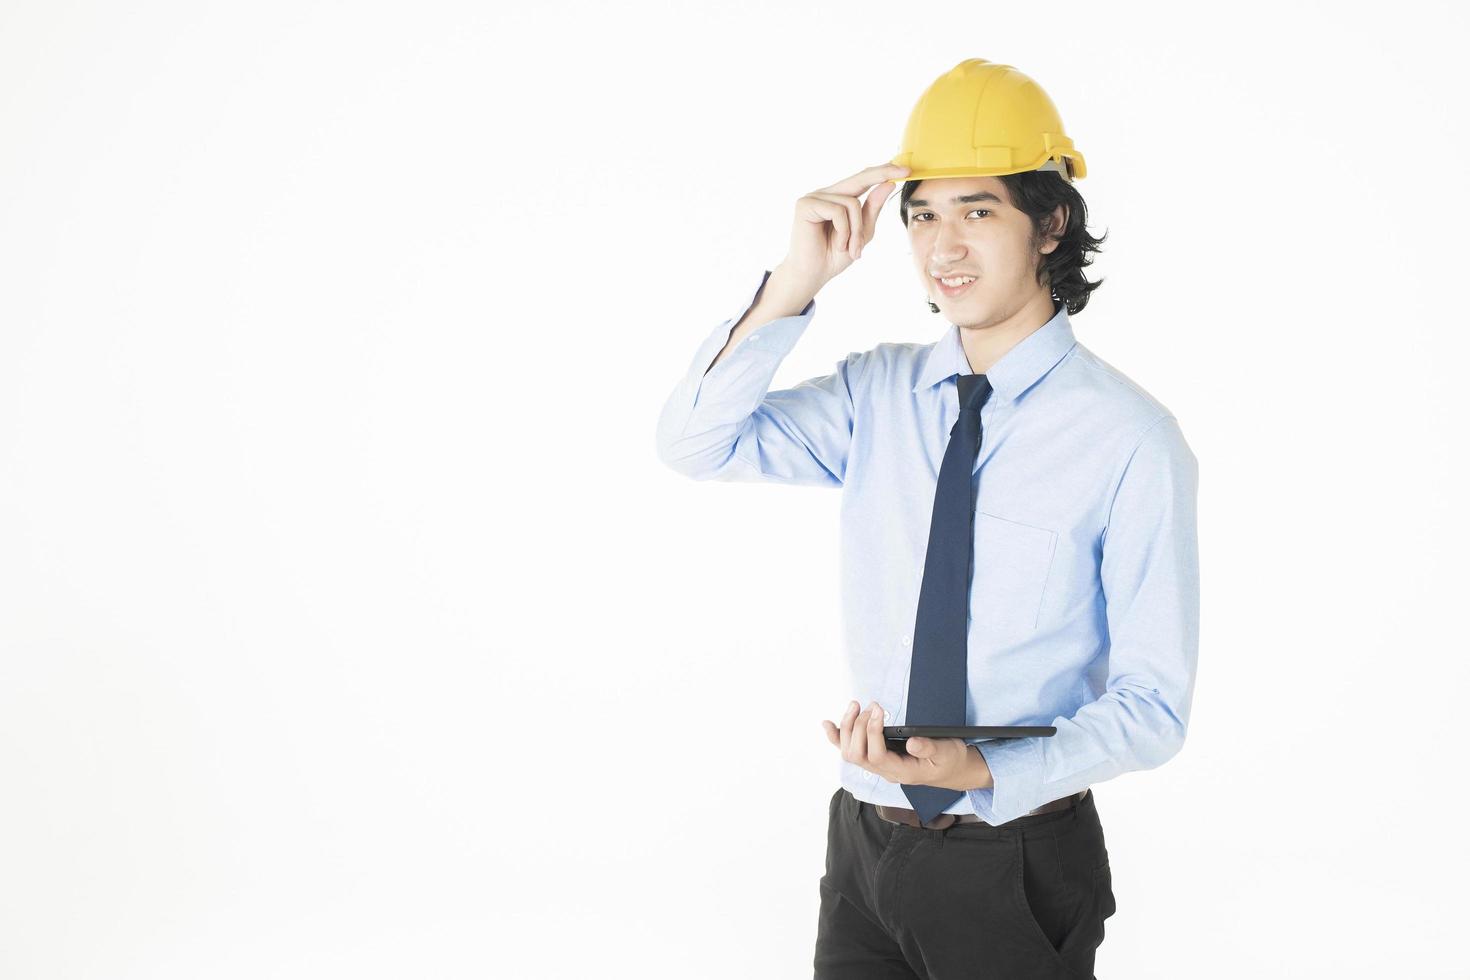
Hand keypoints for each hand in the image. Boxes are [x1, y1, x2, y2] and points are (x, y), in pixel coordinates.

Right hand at [780, 163, 909, 293]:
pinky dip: (844, 231)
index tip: (906, 170)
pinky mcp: (805, 205)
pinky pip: (838, 211)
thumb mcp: (861, 232)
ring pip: (852, 203)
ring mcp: (814, 197)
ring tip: (851, 249)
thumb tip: (888, 184)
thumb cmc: (833, 256)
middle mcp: (825, 193)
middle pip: (858, 179)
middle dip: (882, 175)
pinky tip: (838, 245)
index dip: (882, 172)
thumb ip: (872, 209)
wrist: (812, 275)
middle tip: (904, 172)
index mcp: (837, 197)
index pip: (862, 179)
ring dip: (856, 230)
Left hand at [822, 700, 982, 791]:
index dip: (873, 732)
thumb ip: (929, 748)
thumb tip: (912, 742)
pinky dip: (837, 737)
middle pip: (858, 755)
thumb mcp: (947, 753)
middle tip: (871, 705)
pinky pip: (850, 751)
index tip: (878, 710)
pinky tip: (828, 724)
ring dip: (848, 727)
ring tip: (856, 705)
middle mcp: (886, 772)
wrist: (950, 770)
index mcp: (902, 772)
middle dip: (859, 727)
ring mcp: (878, 766)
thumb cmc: (948, 761)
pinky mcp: (875, 758)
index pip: (877, 756)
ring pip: (850, 753)